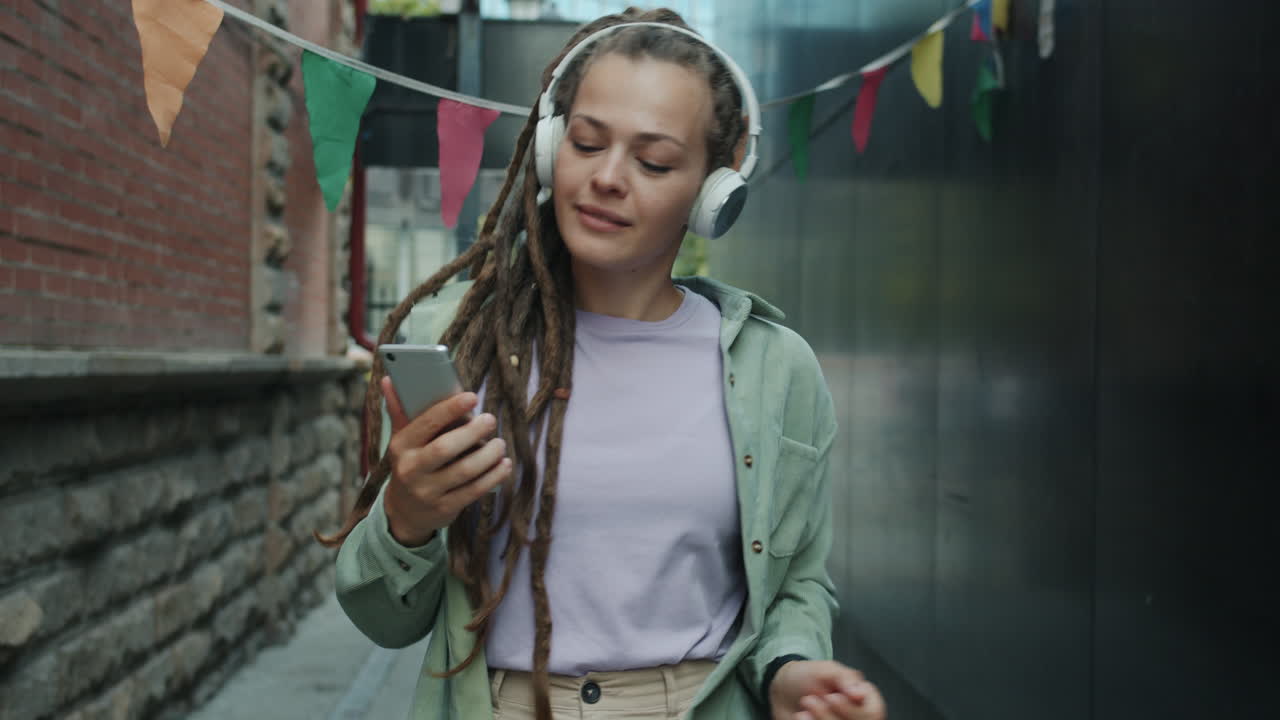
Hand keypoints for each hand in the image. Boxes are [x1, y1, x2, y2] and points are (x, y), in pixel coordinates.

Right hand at [380, 377, 511, 545]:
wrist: (405, 513)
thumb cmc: (410, 465)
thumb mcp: (401, 441)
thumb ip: (400, 412)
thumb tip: (389, 379)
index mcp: (400, 446)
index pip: (425, 424)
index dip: (449, 409)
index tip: (472, 397)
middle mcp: (411, 469)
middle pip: (445, 448)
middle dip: (472, 432)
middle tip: (491, 419)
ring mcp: (427, 492)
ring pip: (464, 471)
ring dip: (488, 455)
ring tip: (500, 444)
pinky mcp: (444, 509)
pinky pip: (473, 491)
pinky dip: (493, 476)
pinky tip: (504, 465)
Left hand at [769, 660, 885, 719]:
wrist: (783, 688)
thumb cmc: (807, 675)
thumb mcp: (827, 669)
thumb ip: (846, 678)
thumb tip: (859, 693)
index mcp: (862, 698)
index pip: (873, 712)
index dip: (853, 709)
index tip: (832, 697)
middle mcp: (854, 715)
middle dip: (829, 714)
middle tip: (811, 699)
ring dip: (820, 718)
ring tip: (804, 704)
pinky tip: (800, 716)